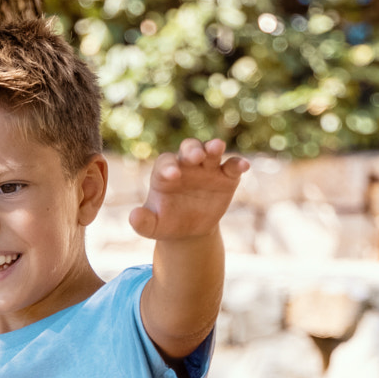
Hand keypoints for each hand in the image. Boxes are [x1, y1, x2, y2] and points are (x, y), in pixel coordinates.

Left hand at [128, 139, 246, 241]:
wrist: (188, 230)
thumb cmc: (166, 223)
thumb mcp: (152, 227)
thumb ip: (142, 222)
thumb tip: (134, 216)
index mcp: (165, 172)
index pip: (166, 163)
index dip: (168, 167)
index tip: (172, 175)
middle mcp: (187, 165)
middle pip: (188, 149)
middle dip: (192, 150)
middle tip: (195, 156)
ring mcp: (207, 169)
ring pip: (211, 152)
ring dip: (214, 147)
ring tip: (217, 147)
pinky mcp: (226, 177)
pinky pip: (232, 166)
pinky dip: (238, 164)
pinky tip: (244, 166)